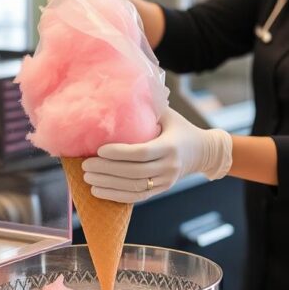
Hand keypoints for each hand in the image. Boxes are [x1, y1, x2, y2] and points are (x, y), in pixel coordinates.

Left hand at [81, 108, 232, 202]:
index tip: (99, 150)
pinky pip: (137, 197)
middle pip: (134, 172)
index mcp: (170, 146)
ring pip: (134, 187)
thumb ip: (149, 107)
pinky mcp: (161, 190)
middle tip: (85, 165)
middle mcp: (169, 167)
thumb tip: (120, 93)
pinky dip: (116, 196)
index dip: (119, 153)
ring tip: (87, 178)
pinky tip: (98, 191)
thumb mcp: (168, 114)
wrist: (204, 152)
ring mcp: (166, 181)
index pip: (141, 153)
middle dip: (106, 170)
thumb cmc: (180, 128)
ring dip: (108, 185)